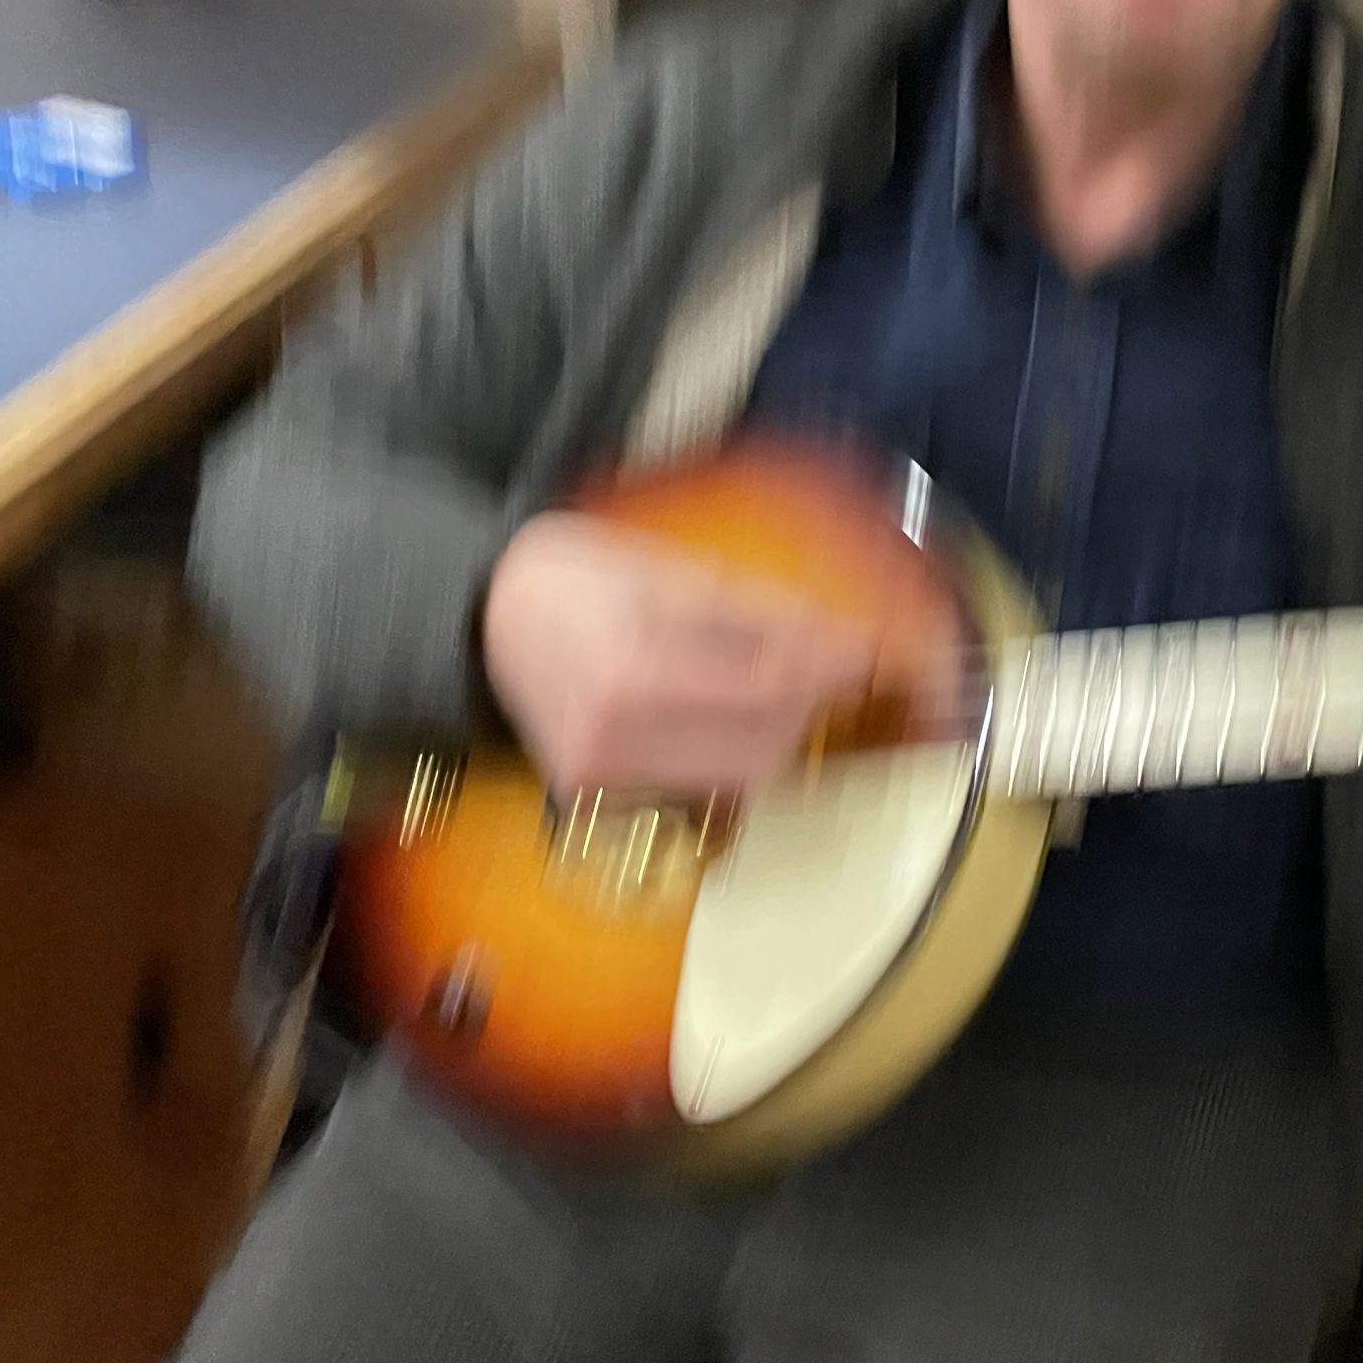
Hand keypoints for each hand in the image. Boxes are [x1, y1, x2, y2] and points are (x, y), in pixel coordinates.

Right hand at [480, 512, 925, 793]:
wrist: (477, 617)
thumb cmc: (574, 575)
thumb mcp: (668, 571)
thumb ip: (756, 616)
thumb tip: (841, 641)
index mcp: (634, 662)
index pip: (770, 682)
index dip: (838, 671)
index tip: (885, 653)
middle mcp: (616, 730)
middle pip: (765, 743)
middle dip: (818, 706)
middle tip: (848, 668)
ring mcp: (604, 771)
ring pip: (741, 774)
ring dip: (786, 733)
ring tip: (798, 686)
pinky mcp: (598, 791)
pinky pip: (699, 784)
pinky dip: (738, 752)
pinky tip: (742, 715)